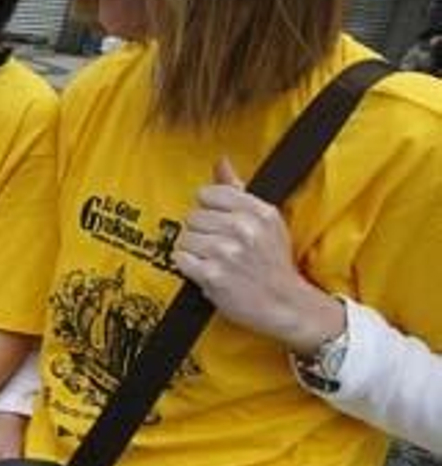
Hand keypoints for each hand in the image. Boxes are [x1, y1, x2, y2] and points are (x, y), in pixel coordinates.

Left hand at [172, 158, 344, 353]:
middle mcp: (243, 229)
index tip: (216, 223)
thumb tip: (221, 162)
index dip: (207, 209)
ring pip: (184, 237)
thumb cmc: (272, 263)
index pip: (208, 193)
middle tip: (217, 246)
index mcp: (259, 212)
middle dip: (201, 232)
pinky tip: (205, 271)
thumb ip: (238, 191)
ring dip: (193, 251)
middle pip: (193, 216)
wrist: (285, 304)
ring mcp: (227, 252)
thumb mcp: (266, 221)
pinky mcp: (212, 274)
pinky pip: (180, 259)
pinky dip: (188, 266)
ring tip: (212, 260)